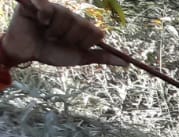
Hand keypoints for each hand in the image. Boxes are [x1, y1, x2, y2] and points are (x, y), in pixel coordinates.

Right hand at [3, 0, 125, 66]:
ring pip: (66, 17)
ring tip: (46, 33)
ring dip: (55, 31)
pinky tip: (41, 21)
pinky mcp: (37, 4)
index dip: (87, 42)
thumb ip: (101, 57)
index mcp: (82, 27)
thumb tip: (126, 63)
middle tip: (57, 40)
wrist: (27, 53)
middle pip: (82, 25)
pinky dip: (45, 15)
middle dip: (70, 38)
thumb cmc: (52, 53)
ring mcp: (55, 8)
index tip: (76, 46)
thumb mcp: (80, 57)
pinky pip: (47, 6)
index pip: (96, 31)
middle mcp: (71, 16)